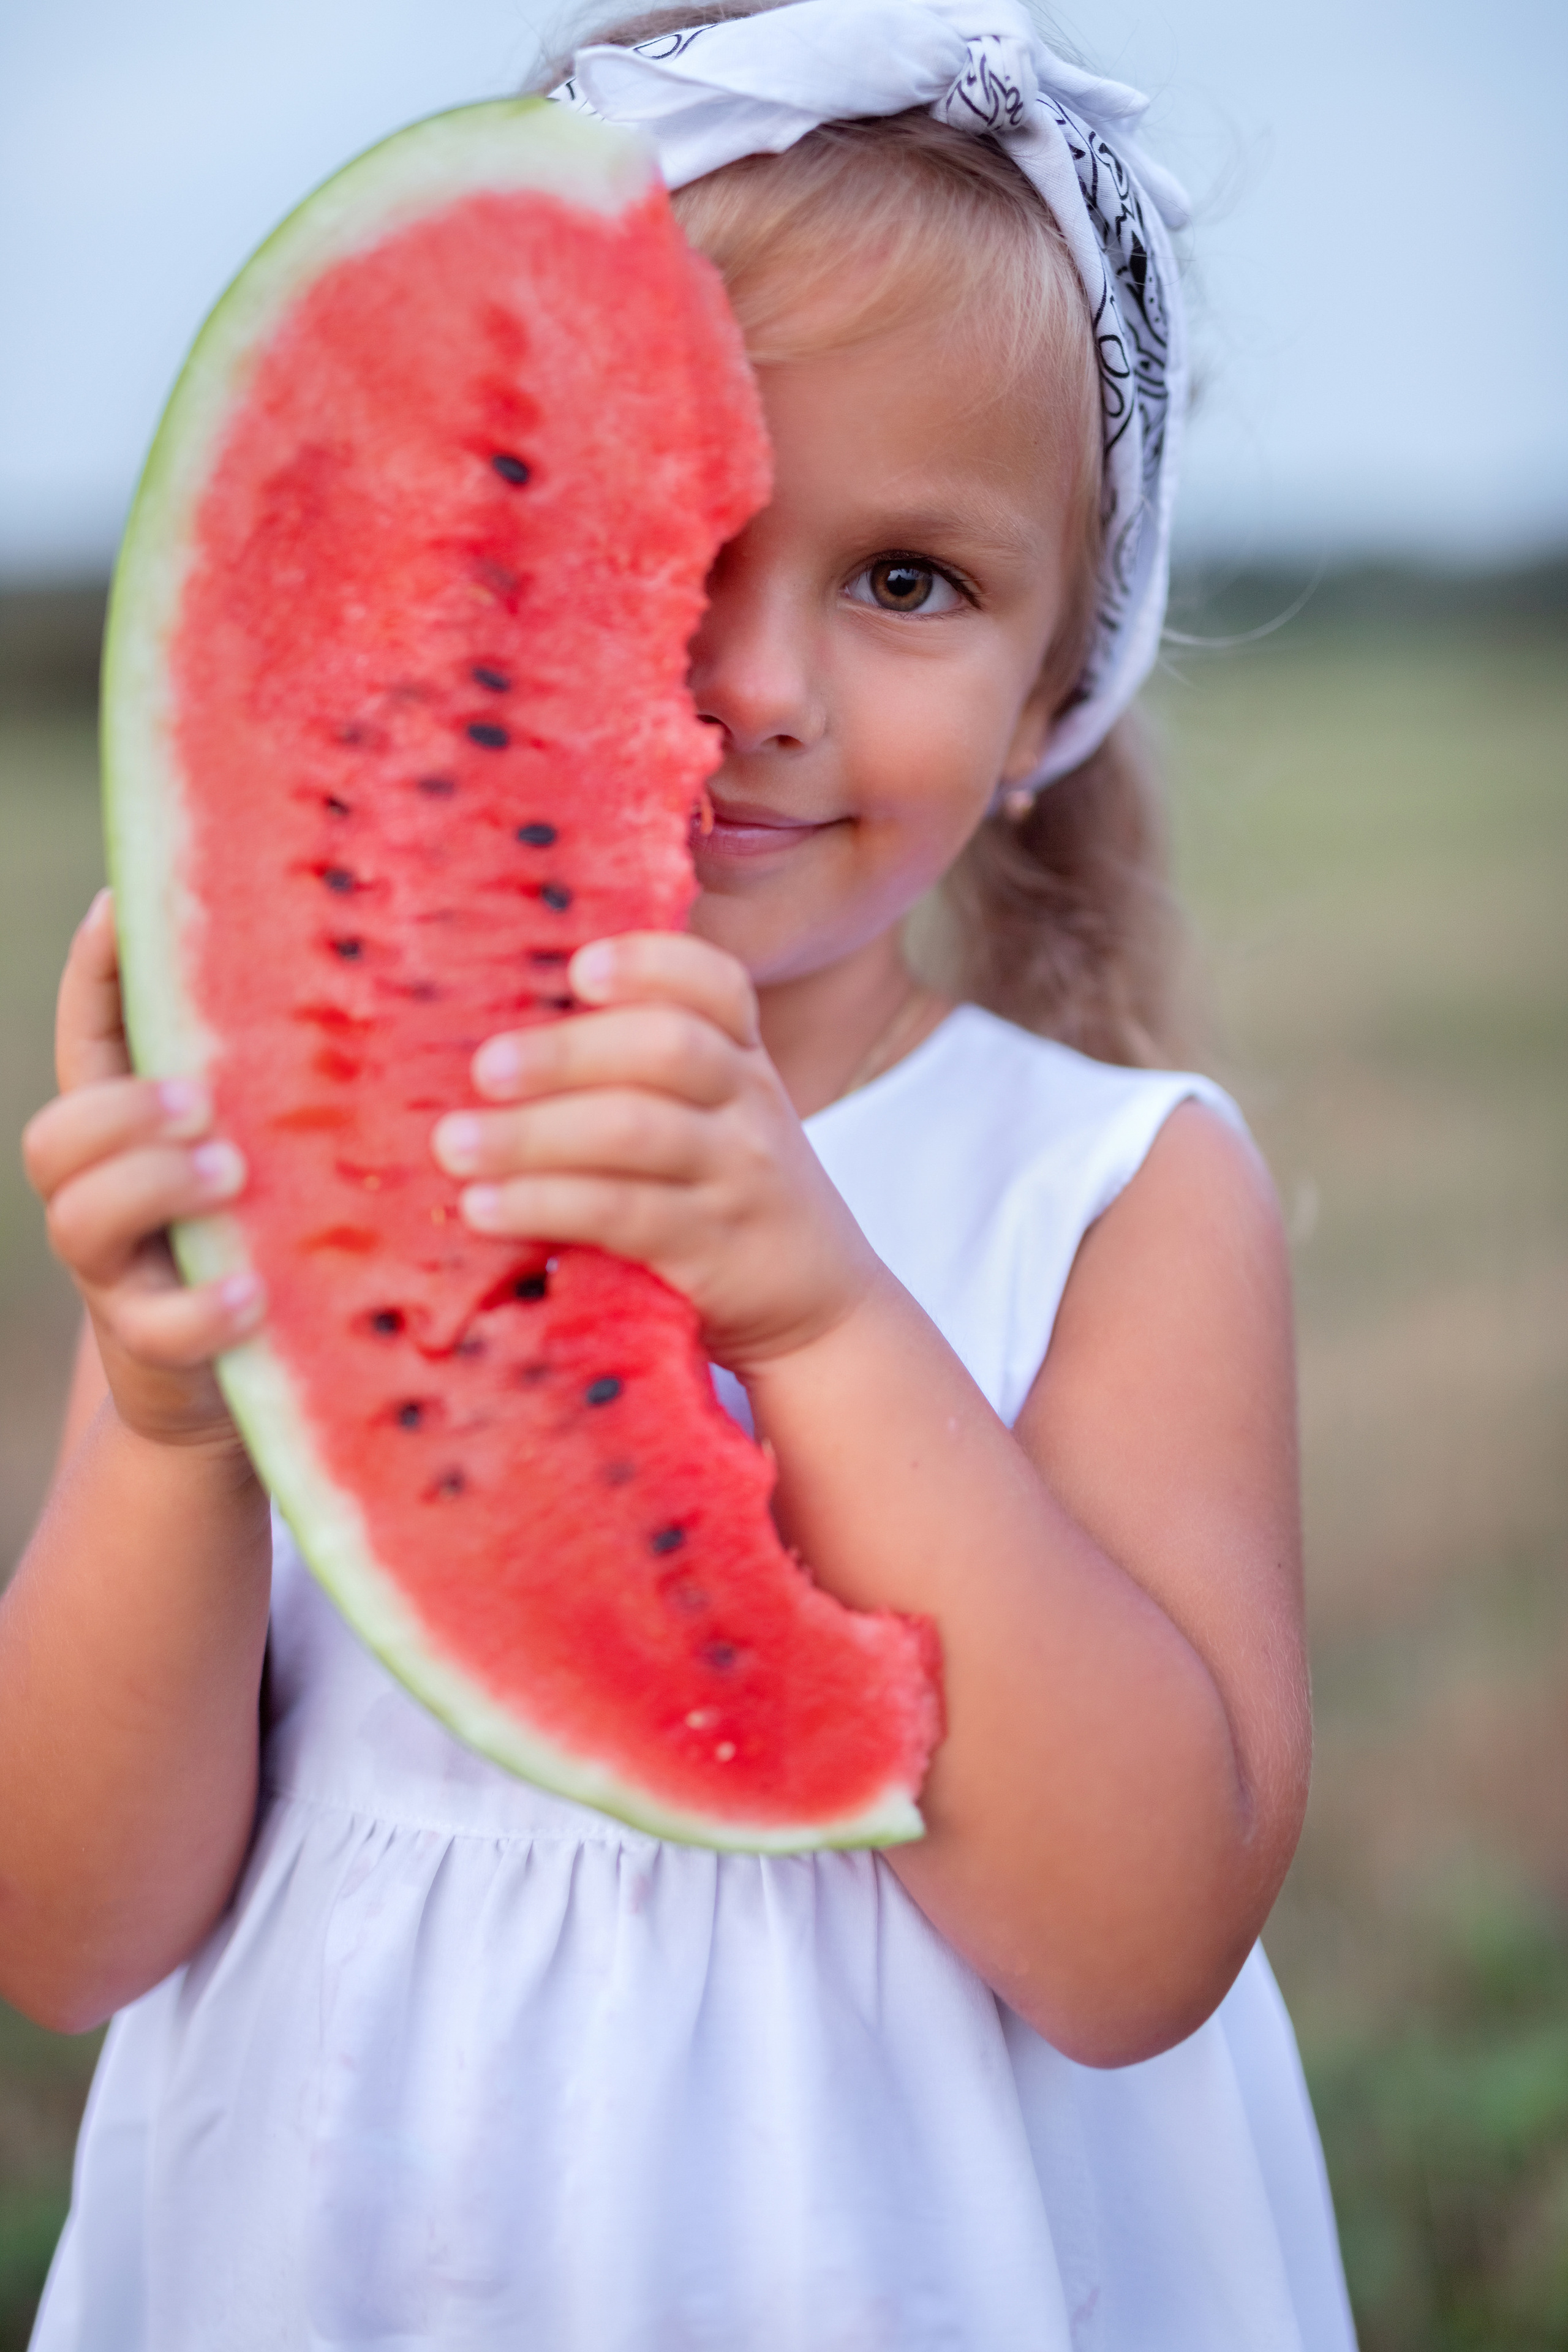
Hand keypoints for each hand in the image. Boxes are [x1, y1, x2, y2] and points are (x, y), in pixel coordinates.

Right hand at [20, 891, 263, 1453]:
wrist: (237, 1376)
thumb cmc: (267, 1226)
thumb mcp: (269, 1142)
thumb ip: (274, 1072)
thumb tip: (328, 948)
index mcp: (129, 1129)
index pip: (86, 1037)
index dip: (91, 972)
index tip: (121, 907)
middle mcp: (104, 1193)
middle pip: (57, 1135)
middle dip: (122, 1109)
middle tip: (202, 1101)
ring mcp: (119, 1271)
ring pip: (82, 1218)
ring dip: (153, 1186)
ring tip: (231, 1176)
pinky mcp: (153, 1343)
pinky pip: (157, 1327)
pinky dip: (202, 1307)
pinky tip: (252, 1290)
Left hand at [432, 933, 879, 1372]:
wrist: (819, 1305)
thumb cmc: (724, 1196)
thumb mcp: (712, 1117)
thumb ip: (637, 1076)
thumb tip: (488, 1040)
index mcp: (740, 1055)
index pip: (715, 984)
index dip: (648, 963)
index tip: (577, 970)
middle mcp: (748, 1101)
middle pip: (665, 1048)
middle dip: (565, 1052)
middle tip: (483, 1069)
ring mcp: (737, 1174)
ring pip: (636, 1130)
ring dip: (534, 1134)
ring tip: (455, 1146)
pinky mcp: (714, 1247)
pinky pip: (623, 1213)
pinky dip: (547, 1204)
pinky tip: (486, 1209)